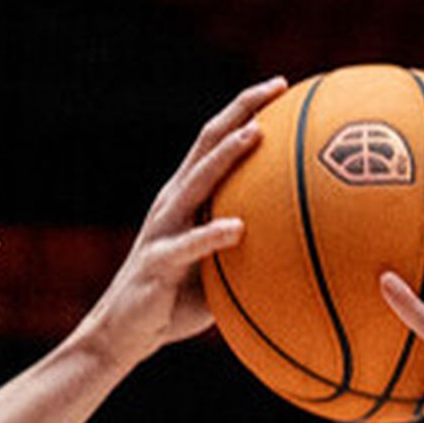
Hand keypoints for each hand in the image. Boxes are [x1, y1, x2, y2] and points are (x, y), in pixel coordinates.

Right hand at [79, 76, 286, 364]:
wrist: (123, 334)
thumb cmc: (175, 302)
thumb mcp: (216, 269)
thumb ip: (246, 249)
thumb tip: (300, 248)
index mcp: (186, 196)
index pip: (216, 141)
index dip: (246, 109)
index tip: (283, 88)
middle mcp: (173, 202)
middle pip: (207, 142)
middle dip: (242, 110)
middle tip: (278, 88)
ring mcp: (163, 228)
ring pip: (196, 181)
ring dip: (225, 156)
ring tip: (255, 136)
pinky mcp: (158, 262)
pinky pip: (188, 245)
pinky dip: (212, 234)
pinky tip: (238, 228)